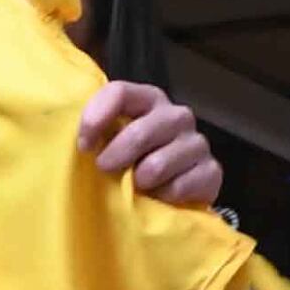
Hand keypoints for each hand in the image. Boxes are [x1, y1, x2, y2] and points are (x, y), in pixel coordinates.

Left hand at [82, 80, 224, 208]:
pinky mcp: (212, 171)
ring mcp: (197, 142)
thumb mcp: (113, 140)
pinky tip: (162, 196)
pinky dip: (165, 196)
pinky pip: (182, 185)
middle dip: (115, 156)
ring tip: (138, 185)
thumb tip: (78, 139)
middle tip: (105, 170)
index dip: (95, 118)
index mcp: (149, 99)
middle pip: (140, 132)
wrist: (175, 192)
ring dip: (141, 180)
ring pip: (159, 164)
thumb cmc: (134, 161)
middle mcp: (176, 115)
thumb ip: (99, 129)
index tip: (84, 145)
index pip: (119, 92)